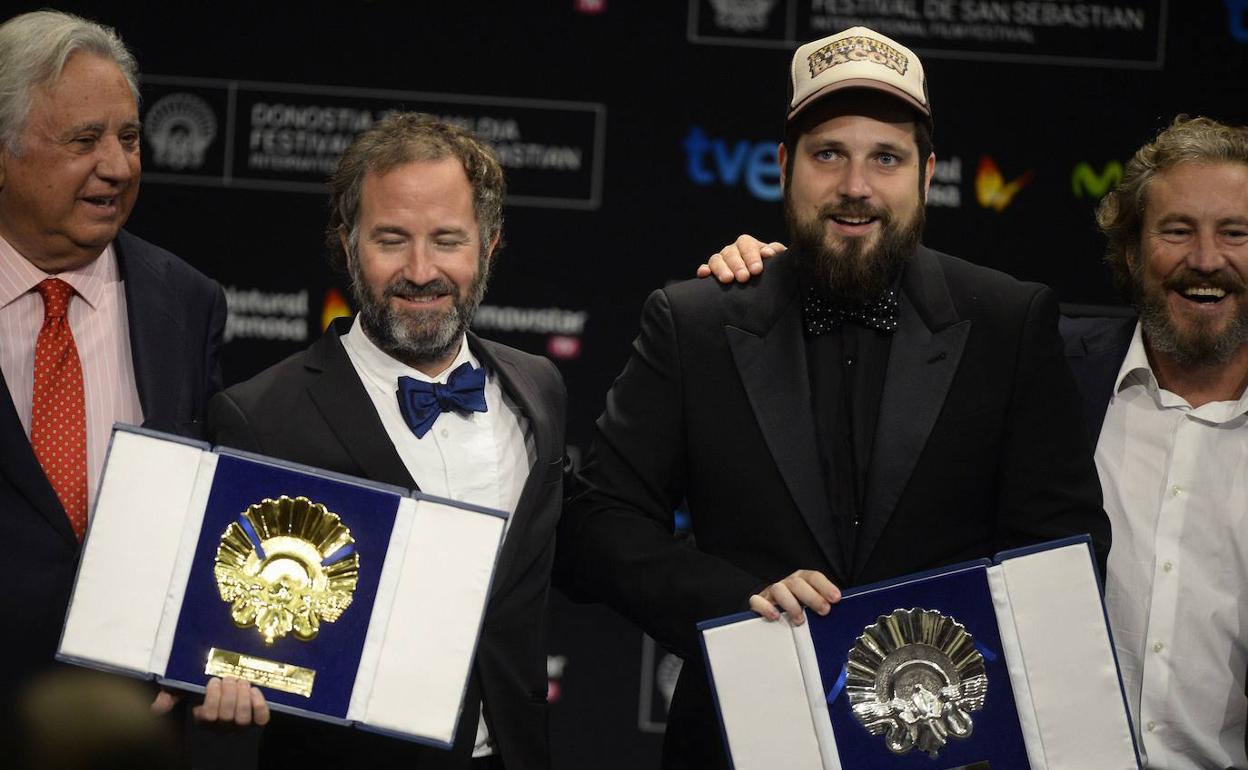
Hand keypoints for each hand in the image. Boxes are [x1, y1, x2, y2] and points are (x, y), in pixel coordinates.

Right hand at [152, 677, 270, 726]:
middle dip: (229, 693)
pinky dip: (259, 704)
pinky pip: (261, 718)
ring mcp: (241, 725)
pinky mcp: (257, 722)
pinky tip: (255, 691)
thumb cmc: (205, 693)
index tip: (214, 680)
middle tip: (229, 678)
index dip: (213, 697)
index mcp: (205, 719)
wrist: (230, 693)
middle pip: (227, 715)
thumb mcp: (186, 693)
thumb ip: (171, 696)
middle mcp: (223, 726)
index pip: (209, 714)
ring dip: (243, 696)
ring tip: (242, 681)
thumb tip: (158, 706)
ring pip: (243, 717)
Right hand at [697, 234, 787, 282]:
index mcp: (748, 245)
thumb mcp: (776, 262)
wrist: (761, 283)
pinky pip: (705, 268)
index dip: (752, 256)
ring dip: (721, 268)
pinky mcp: (712, 272)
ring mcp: (721, 261)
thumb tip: (771, 253)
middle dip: (738, 265)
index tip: (757, 270)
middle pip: (731, 252)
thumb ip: (777, 254)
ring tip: (728, 280)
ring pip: (717, 259)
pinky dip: (704, 270)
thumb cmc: (770, 271)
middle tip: (744, 278)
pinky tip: (704, 274)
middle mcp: (733, 251)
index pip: (747, 245)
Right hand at [748, 569, 840, 624]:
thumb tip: (842, 613)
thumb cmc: (798, 607)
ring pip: (779, 589)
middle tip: (824, 610)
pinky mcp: (759, 602)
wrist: (773, 609)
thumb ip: (824, 605)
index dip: (825, 586)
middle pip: (797, 582)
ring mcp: (772, 592)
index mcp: (802, 579)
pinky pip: (757, 600)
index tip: (836, 598)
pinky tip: (775, 616)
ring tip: (800, 619)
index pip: (813, 577)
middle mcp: (787, 583)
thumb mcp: (812, 604)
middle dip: (812, 596)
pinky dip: (766, 607)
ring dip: (791, 604)